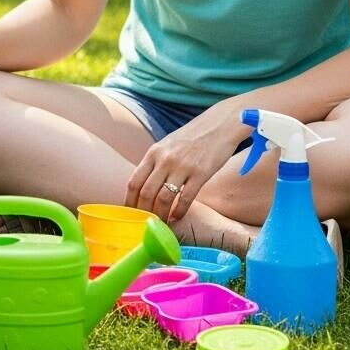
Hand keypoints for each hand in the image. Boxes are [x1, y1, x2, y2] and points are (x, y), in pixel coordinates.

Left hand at [125, 99, 248, 221]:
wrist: (220, 125)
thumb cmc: (192, 137)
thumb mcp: (167, 144)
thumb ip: (155, 162)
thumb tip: (144, 185)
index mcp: (154, 152)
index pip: (134, 181)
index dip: (129, 201)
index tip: (129, 214)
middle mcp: (165, 159)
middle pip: (146, 193)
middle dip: (143, 212)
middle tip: (144, 224)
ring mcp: (182, 166)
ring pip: (164, 198)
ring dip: (160, 215)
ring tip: (161, 223)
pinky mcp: (201, 173)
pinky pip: (185, 198)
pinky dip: (179, 212)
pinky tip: (177, 217)